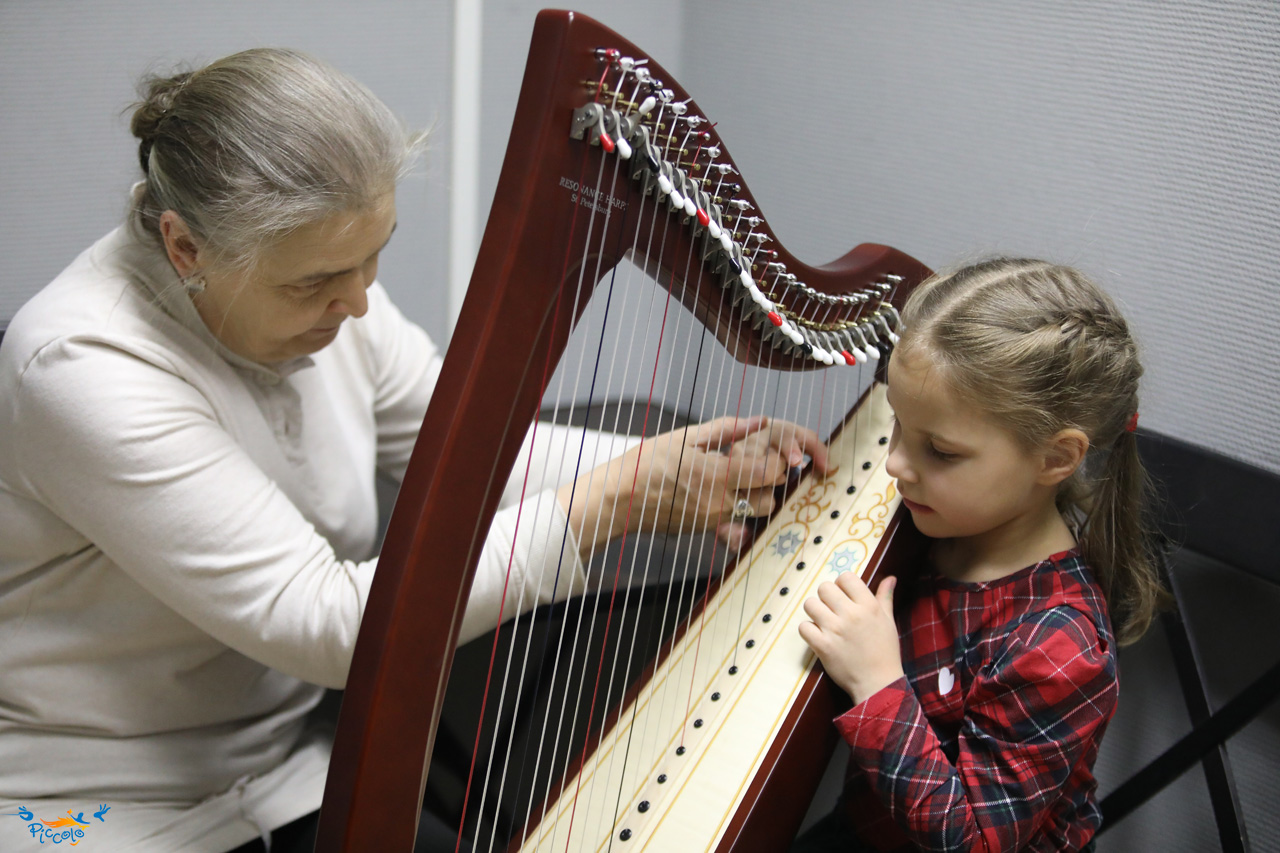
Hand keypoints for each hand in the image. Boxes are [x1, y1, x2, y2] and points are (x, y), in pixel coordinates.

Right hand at [558, 415, 827, 556]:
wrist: (620, 499)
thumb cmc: (648, 462)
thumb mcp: (686, 438)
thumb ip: (727, 429)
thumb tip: (759, 420)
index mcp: (717, 473)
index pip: (769, 472)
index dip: (776, 461)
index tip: (768, 452)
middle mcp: (720, 501)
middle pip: (770, 498)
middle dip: (771, 483)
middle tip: (759, 467)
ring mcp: (713, 519)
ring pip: (755, 514)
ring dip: (757, 498)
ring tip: (743, 482)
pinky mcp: (705, 530)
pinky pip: (736, 523)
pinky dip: (739, 510)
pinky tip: (724, 495)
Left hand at [799, 573, 902, 704]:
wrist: (878, 684)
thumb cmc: (885, 652)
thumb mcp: (888, 621)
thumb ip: (885, 597)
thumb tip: (890, 578)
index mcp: (868, 606)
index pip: (845, 577)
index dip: (842, 585)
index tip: (844, 597)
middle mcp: (851, 614)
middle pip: (824, 588)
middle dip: (826, 597)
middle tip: (832, 610)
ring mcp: (835, 630)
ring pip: (810, 604)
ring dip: (815, 612)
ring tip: (824, 622)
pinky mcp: (823, 646)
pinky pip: (804, 627)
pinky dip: (808, 631)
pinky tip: (819, 636)